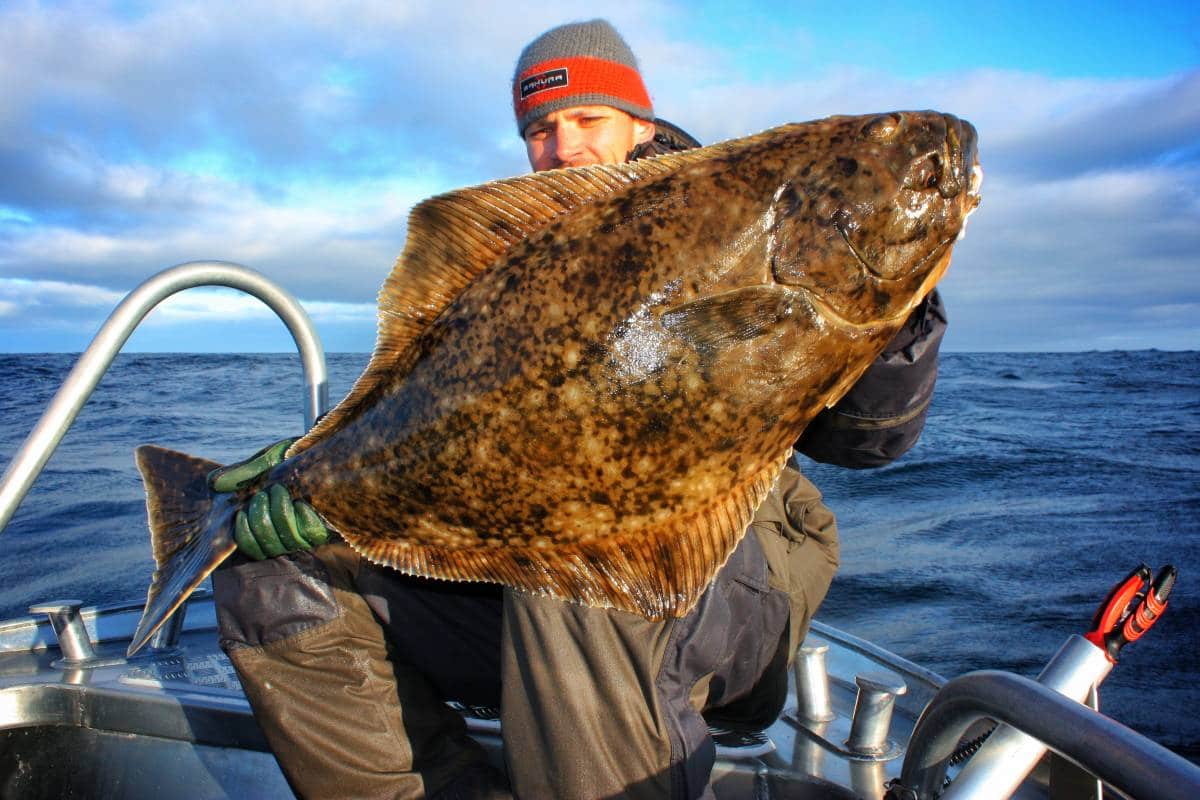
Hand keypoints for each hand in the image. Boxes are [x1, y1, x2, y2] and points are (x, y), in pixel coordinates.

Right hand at [207, 438, 329, 559]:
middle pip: (265, 545)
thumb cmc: (288, 458)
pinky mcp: (322, 528)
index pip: (248, 546)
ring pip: (286, 541)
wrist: (318, 449)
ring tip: (280, 490)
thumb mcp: (261, 463)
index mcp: (261, 522)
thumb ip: (239, 475)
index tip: (241, 512)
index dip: (244, 534)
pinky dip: (302, 515)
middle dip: (260, 517)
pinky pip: (309, 533)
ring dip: (279, 513)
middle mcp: (281, 533)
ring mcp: (301, 532)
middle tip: (264, 492)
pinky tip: (299, 500)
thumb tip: (214, 484)